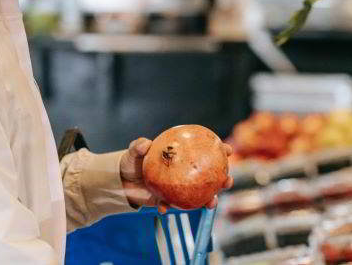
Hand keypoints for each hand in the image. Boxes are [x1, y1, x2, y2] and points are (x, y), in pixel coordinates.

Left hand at [120, 137, 234, 213]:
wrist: (122, 181)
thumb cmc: (132, 161)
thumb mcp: (134, 151)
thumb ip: (138, 146)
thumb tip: (145, 144)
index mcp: (182, 156)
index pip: (204, 151)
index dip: (219, 150)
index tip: (228, 150)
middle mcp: (185, 173)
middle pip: (210, 176)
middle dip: (223, 179)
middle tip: (227, 180)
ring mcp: (179, 188)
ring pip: (200, 195)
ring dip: (209, 200)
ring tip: (212, 202)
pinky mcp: (169, 201)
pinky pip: (173, 206)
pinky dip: (169, 208)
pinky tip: (164, 208)